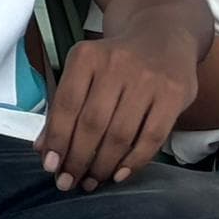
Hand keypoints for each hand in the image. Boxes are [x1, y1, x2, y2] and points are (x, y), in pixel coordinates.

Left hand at [37, 33, 185, 189]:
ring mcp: (148, 80)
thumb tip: (44, 148)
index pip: (66, 104)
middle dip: (78, 159)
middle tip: (69, 182)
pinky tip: (119, 174)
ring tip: (92, 182)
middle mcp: (117, 65)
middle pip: (92, 123)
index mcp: (86, 57)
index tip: (50, 166)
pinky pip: (152, 137)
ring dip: (103, 165)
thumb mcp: (85, 71)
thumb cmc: (115, 62)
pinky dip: (134, 161)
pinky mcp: (174, 95)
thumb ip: (64, 106)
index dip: (57, 138)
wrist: (163, 37)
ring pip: (120, 134)